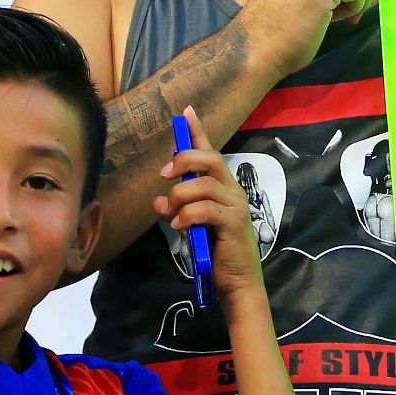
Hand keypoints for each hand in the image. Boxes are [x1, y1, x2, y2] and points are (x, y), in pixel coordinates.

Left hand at [154, 107, 263, 296]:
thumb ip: (178, 210)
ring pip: (202, 185)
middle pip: (209, 159)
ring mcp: (235, 206)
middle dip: (183, 161)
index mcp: (224, 187)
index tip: (186, 113)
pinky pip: (204, 209)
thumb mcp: (191, 227)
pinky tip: (180, 227)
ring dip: (179, 197)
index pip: (210, 152)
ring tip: (173, 216)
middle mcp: (233, 191)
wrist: (237, 282)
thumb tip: (158, 203)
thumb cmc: (217, 252)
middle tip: (164, 176)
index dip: (198, 132)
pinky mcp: (233, 223)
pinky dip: (186, 216)